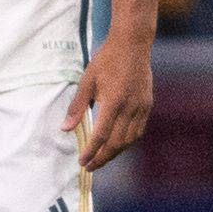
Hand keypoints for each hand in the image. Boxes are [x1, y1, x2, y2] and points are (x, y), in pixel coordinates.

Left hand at [67, 31, 153, 171]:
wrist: (132, 44)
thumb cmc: (106, 60)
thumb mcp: (87, 81)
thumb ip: (77, 107)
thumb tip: (65, 129)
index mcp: (114, 101)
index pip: (102, 135)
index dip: (91, 152)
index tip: (82, 162)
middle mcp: (130, 107)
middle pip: (117, 143)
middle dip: (103, 158)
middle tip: (89, 166)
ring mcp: (141, 107)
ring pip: (130, 139)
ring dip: (115, 152)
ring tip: (101, 158)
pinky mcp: (147, 105)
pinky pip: (138, 130)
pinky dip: (127, 141)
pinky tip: (117, 144)